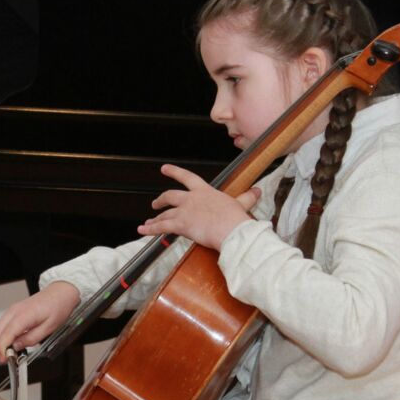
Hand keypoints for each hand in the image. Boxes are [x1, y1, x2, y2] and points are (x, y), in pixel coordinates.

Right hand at [0, 281, 80, 361]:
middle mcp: (14, 311)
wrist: (60, 293)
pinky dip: (1, 336)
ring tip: (8, 353)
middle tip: (5, 359)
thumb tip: (17, 347)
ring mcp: (12, 310)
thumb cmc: (57, 307)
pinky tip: (9, 343)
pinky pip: (0, 325)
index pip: (6, 334)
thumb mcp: (48, 328)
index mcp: (24, 315)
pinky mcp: (12, 312)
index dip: (2, 349)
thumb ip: (31, 339)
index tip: (4, 359)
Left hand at [137, 164, 260, 248]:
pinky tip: (142, 230)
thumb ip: (247, 197)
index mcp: (205, 191)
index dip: (174, 172)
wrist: (233, 230)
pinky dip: (150, 229)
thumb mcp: (242, 204)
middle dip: (161, 200)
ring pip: (164, 214)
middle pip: (170, 196)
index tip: (164, 169)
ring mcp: (184, 211)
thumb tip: (257, 191)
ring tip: (148, 222)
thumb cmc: (237, 219)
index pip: (187, 178)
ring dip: (155, 218)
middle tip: (155, 203)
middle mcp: (191, 198)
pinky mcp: (180, 224)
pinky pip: (161, 227)